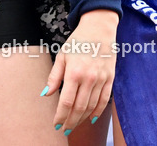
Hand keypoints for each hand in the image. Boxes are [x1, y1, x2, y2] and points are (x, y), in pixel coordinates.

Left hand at [42, 9, 118, 132]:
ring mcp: (101, 79)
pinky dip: (97, 111)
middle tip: (64, 130)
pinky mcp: (110, 78)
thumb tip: (46, 94)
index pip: (66, 101)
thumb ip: (54, 76)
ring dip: (82, 119)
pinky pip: (104, 100)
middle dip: (70, 121)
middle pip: (79, 107)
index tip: (56, 124)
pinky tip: (90, 118)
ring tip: (74, 124)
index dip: (60, 116)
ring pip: (91, 106)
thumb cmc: (78, 41)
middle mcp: (89, 78)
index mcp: (74, 72)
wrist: (99, 28)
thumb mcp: (62, 55)